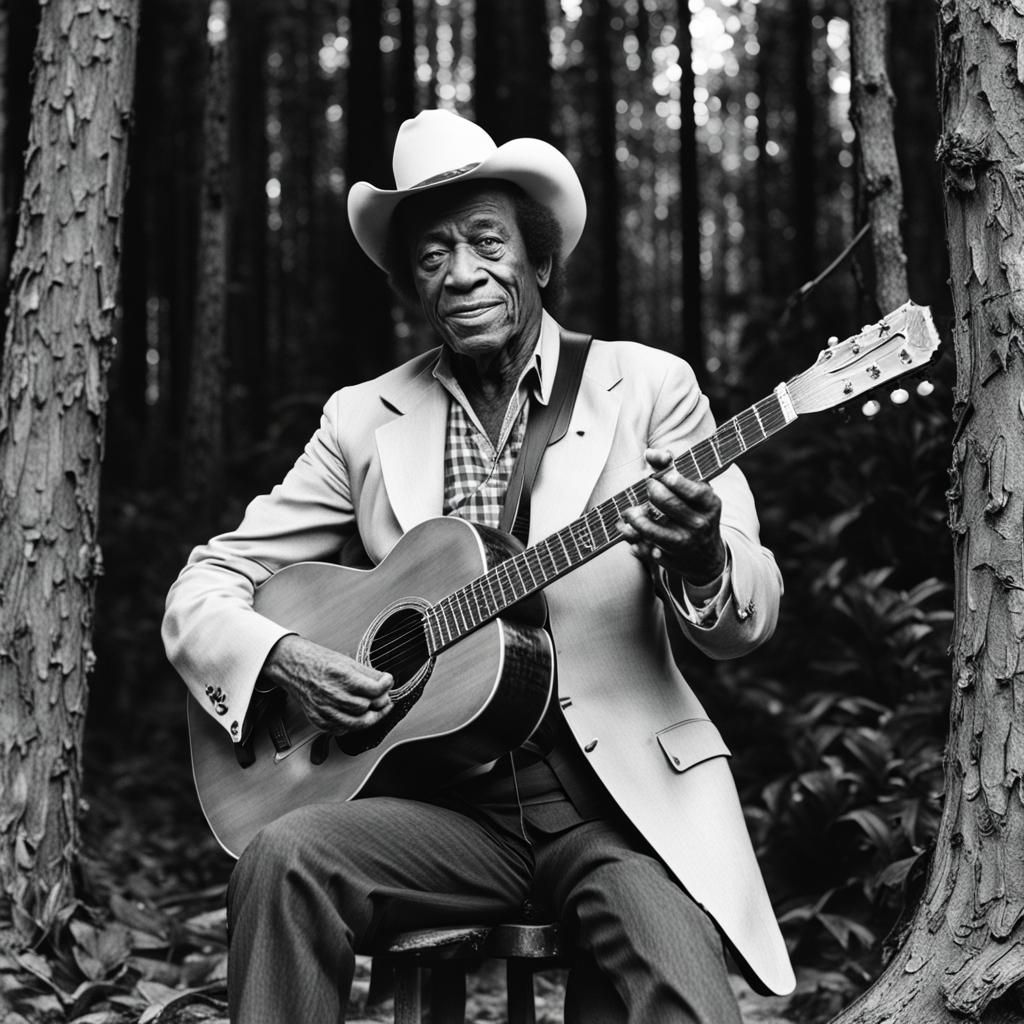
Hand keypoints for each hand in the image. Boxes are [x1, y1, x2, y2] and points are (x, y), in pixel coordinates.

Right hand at [258, 634, 392, 734]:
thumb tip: (384, 682)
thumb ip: (367, 673)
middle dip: (380, 704)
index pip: (374, 689)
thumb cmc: (318, 661)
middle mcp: (332, 694)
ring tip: (377, 710)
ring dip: (371, 718)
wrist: (294, 667)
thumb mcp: (346, 661)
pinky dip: (353, 725)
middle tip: (385, 698)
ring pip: (357, 723)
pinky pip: (342, 730)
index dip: (386, 686)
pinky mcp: (319, 720)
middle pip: (366, 707)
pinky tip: (357, 716)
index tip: (388, 681)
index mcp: (341, 676)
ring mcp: (324, 710)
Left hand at [617, 447, 726, 585]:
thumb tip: (650, 453)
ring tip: (629, 512)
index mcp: (709, 503)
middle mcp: (699, 524)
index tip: (660, 475)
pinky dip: (633, 540)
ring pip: (653, 530)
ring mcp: (684, 544)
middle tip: (648, 487)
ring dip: (635, 519)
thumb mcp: (696, 491)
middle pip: (667, 502)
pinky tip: (627, 531)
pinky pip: (645, 549)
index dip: (669, 478)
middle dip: (652, 491)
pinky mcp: (670, 559)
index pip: (690, 489)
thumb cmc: (696, 513)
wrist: (707, 556)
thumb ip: (672, 469)